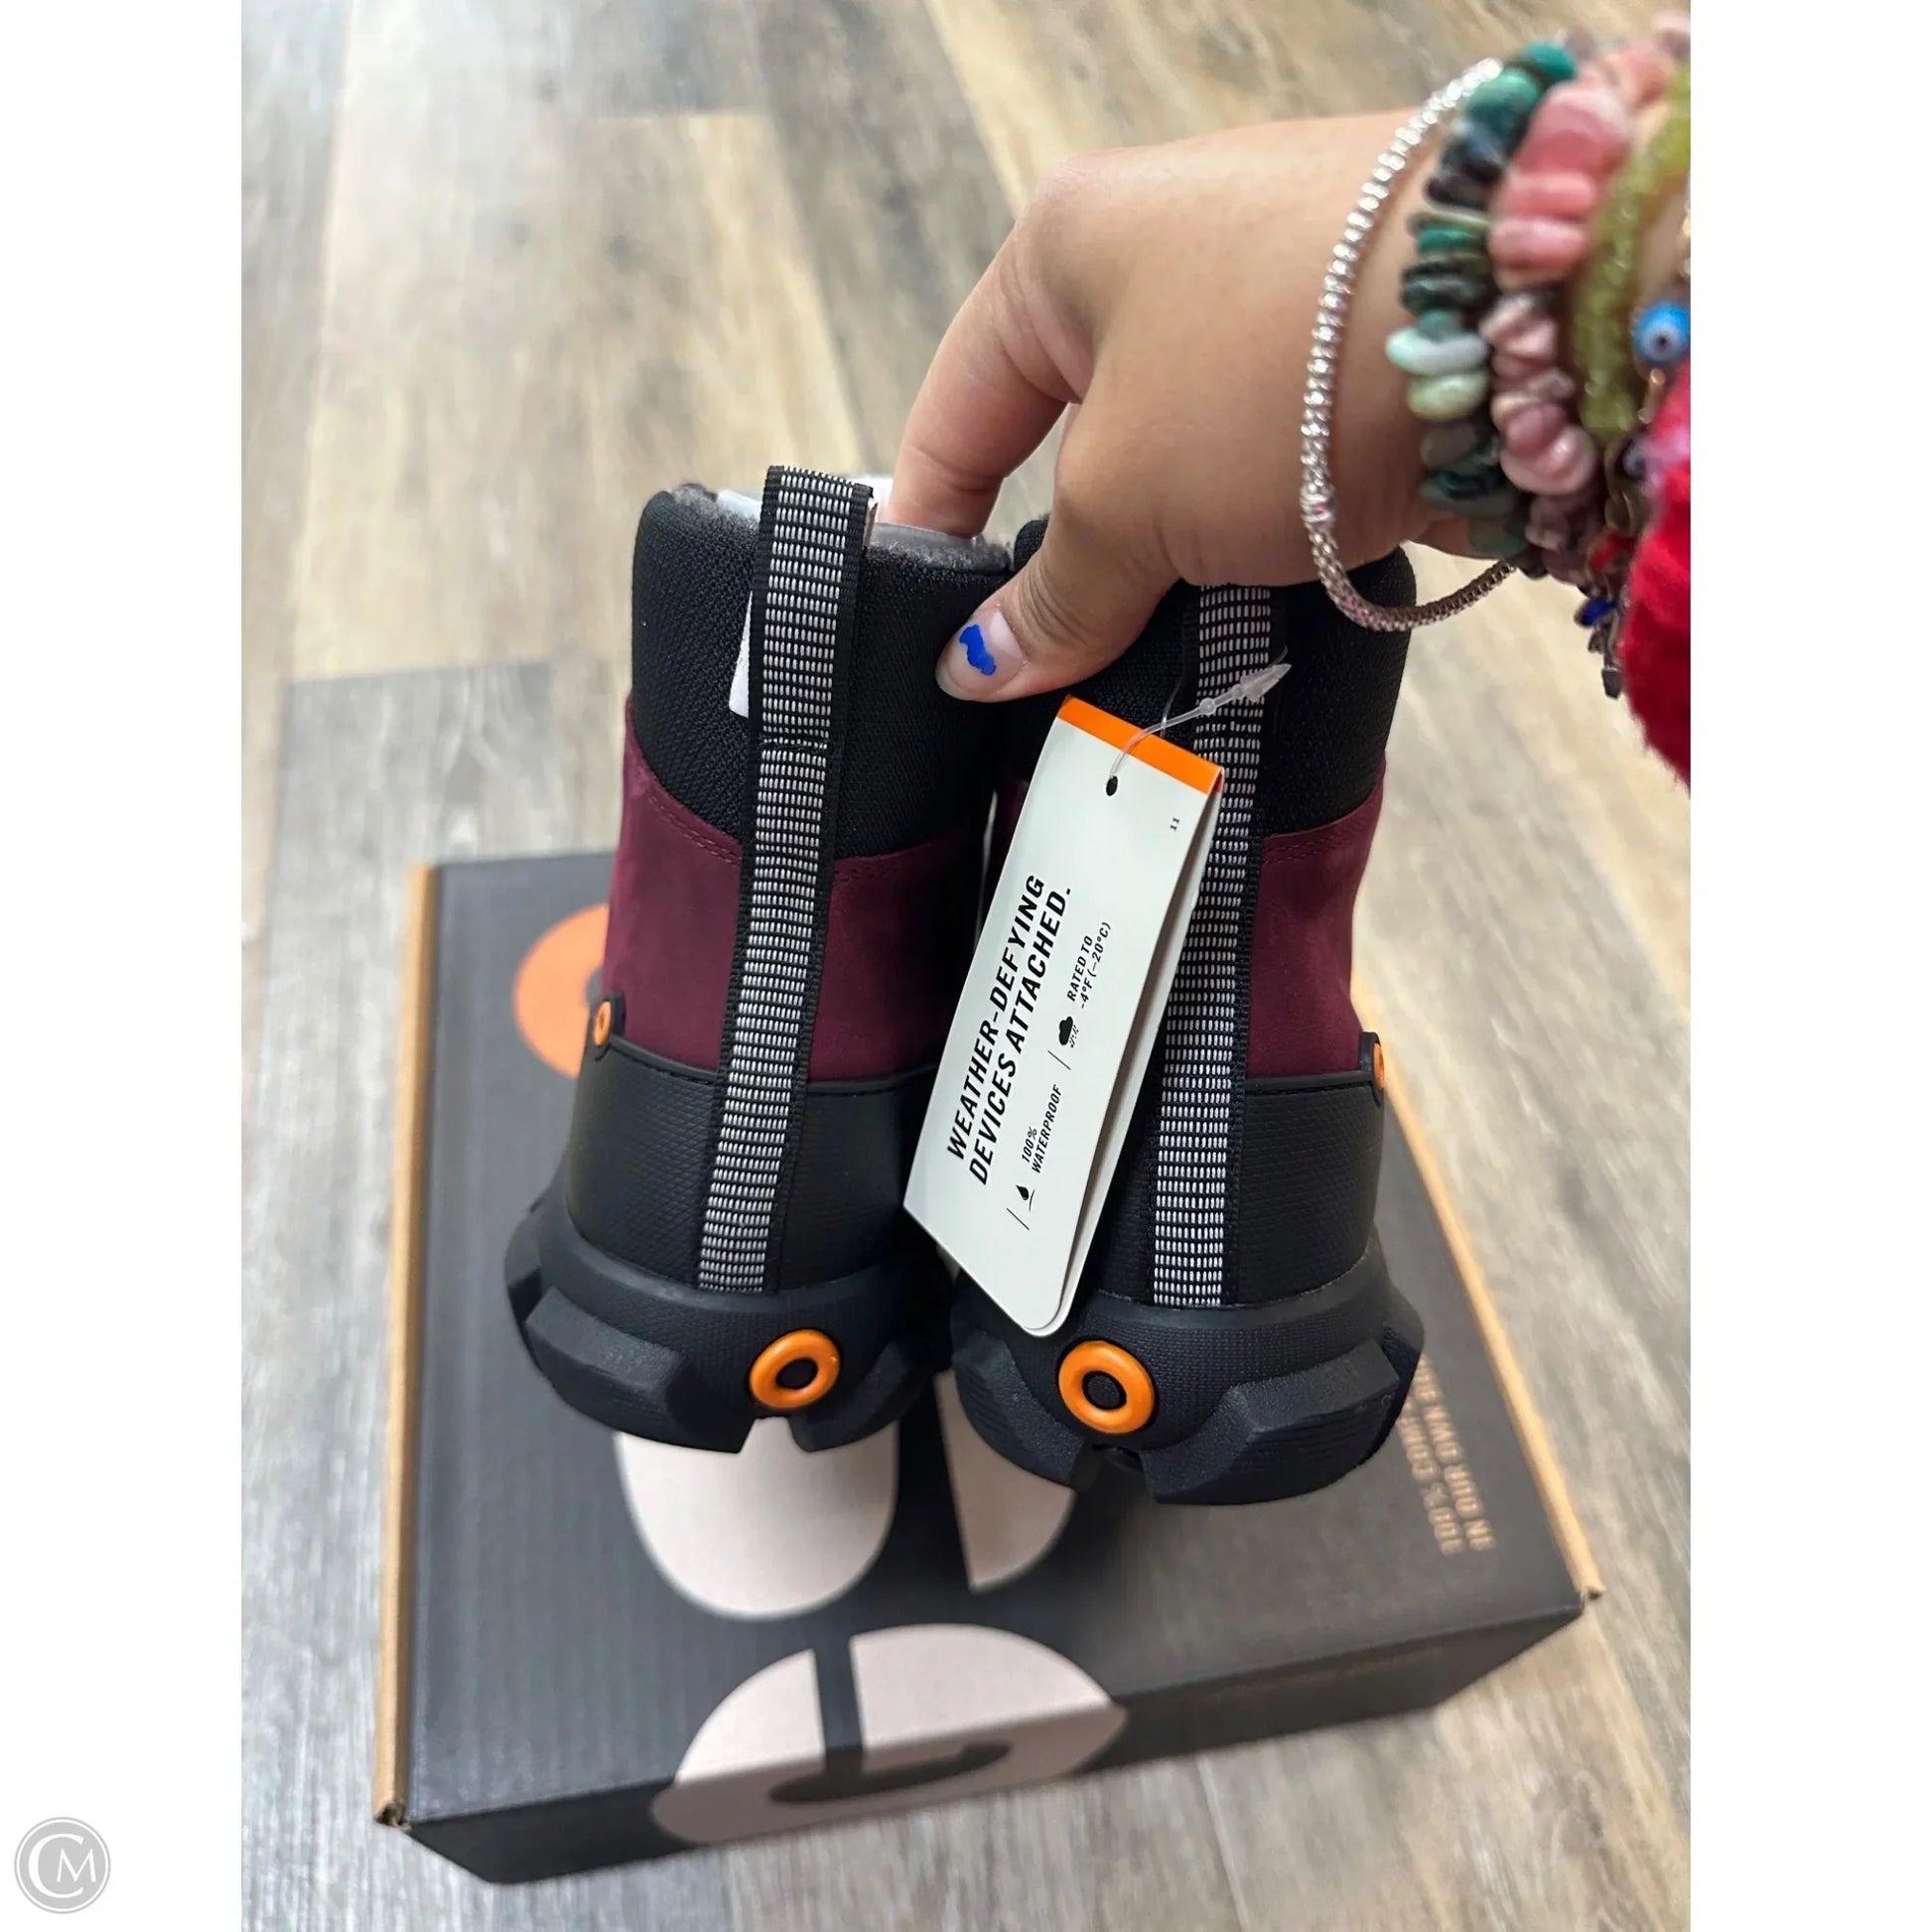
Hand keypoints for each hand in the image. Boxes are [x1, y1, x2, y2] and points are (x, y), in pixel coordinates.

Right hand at [886, 113, 1465, 700]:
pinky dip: (1252, 538)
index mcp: (1068, 249)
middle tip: (1048, 661)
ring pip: (1179, 461)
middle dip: (1065, 553)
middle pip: (1073, 438)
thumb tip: (978, 665)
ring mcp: (1272, 302)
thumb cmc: (1282, 362)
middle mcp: (1167, 254)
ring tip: (1157, 642)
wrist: (1524, 319)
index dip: (931, 527)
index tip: (920, 630)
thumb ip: (1052, 594)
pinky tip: (1251, 598)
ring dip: (1167, 555)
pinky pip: (1267, 467)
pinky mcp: (1360, 355)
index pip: (959, 408)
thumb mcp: (1126, 497)